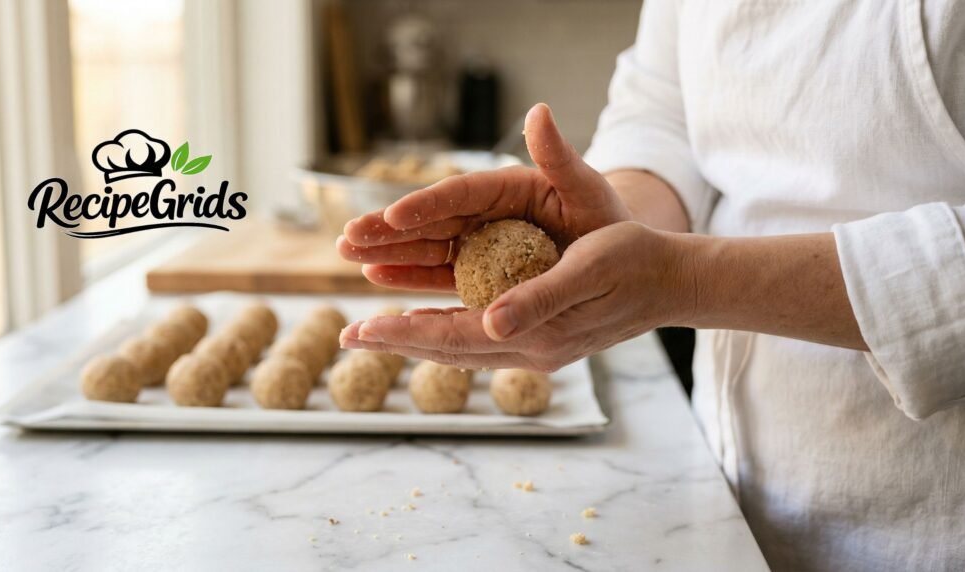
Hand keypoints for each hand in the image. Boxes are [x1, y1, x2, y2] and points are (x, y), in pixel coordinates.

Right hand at [337, 103, 630, 290]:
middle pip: (431, 222)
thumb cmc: (604, 220)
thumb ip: (560, 156)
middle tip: (347, 237)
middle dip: (388, 230)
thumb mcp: (586, 188)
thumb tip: (539, 112)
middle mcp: (486, 215)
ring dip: (388, 252)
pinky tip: (377, 276)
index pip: (461, 194)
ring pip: (426, 249)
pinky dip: (409, 276)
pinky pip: (440, 276)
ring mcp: (478, 245)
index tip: (394, 213)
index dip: (427, 204)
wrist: (616, 258)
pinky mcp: (477, 273)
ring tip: (347, 252)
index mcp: (508, 188)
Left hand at [339, 222, 695, 370]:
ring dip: (414, 340)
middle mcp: (528, 349)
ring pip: (459, 348)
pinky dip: (444, 333)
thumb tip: (490, 320)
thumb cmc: (632, 264)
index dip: (404, 333)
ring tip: (375, 333)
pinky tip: (431, 327)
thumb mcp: (588, 270)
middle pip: (446, 350)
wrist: (671, 282)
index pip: (453, 337)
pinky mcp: (541, 338)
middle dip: (395, 342)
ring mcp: (534, 349)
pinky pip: (478, 341)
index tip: (360, 328)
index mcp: (534, 334)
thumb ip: (539, 298)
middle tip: (347, 337)